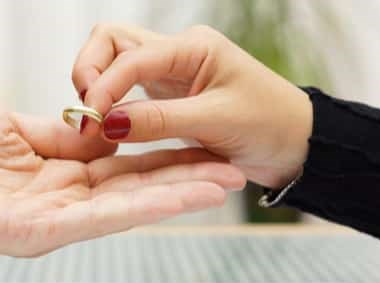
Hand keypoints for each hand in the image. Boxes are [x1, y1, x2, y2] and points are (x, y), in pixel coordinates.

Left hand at [0, 105, 244, 255]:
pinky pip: (102, 216)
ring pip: (129, 205)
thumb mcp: (13, 127)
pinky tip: (181, 194)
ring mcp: (54, 219)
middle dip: (185, 177)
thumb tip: (101, 127)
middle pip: (135, 188)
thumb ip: (61, 134)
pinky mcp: (40, 231)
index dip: (162, 155)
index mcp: (57, 172)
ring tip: (224, 182)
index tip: (199, 144)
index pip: (122, 164)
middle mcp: (62, 200)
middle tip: (231, 169)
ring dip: (178, 194)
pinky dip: (146, 204)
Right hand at [72, 24, 312, 188]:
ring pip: (113, 61)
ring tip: (93, 121)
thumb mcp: (216, 122)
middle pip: (111, 41)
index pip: (130, 55)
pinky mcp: (165, 94)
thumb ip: (159, 120)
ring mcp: (169, 72)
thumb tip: (107, 122)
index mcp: (193, 48)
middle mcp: (176, 53)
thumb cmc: (270, 125)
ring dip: (96, 85)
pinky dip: (109, 102)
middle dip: (89, 71)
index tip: (91, 119)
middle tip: (84, 112)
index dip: (104, 85)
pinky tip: (107, 125)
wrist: (295, 144)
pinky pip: (125, 88)